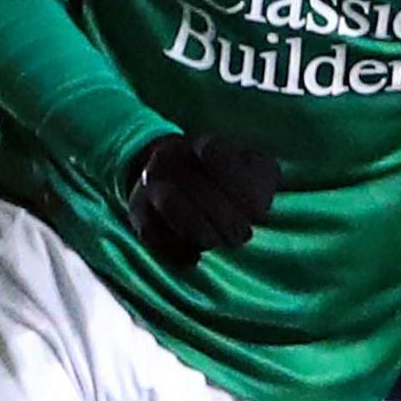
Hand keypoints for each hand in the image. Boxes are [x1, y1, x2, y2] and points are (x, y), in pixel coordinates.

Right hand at [122, 131, 280, 267]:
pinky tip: (193, 256)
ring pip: (169, 201)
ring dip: (197, 228)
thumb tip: (255, 208)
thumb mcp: (255, 171)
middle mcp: (171, 158)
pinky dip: (172, 247)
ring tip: (214, 242)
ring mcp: (151, 184)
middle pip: (197, 185)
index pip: (215, 154)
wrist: (178, 178)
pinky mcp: (138, 212)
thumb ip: (262, 180)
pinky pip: (148, 230)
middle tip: (241, 235)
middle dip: (225, 218)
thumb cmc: (231, 182)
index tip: (258, 211)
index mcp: (204, 145)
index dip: (240, 187)